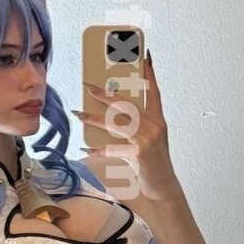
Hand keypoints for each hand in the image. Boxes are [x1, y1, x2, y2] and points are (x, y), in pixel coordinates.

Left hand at [76, 51, 178, 201]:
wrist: (164, 187)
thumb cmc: (153, 164)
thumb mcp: (149, 141)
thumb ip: (136, 127)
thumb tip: (110, 117)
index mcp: (158, 120)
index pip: (154, 92)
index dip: (150, 74)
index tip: (145, 56)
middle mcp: (155, 126)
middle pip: (127, 104)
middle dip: (105, 94)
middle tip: (88, 87)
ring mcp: (147, 139)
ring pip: (116, 123)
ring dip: (94, 118)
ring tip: (78, 114)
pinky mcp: (139, 152)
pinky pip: (112, 147)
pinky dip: (98, 149)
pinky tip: (87, 148)